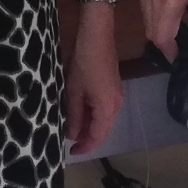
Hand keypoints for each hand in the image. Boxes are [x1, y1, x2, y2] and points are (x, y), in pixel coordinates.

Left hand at [66, 15, 123, 156]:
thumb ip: (74, 115)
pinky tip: (81, 112)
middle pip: (104, 129)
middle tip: (70, 142)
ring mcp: (117, 95)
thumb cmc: (84, 62)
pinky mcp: (113, 87)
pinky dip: (93, 114)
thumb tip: (73, 135)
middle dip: (88, 137)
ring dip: (90, 125)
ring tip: (73, 128)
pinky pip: (104, 108)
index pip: (98, 136)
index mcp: (108, 108)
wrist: (96, 35)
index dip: (86, 146)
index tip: (72, 152)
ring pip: (104, 119)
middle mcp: (117, 104)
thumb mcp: (74, 91)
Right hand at [139, 0, 187, 62]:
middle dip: (166, 46)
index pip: (162, 36)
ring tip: (179, 36)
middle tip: (183, 50)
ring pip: (147, 23)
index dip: (171, 52)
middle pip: (152, 33)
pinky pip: (146, 11)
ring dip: (161, 33)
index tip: (183, 59)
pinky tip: (172, 19)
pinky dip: (157, 20)